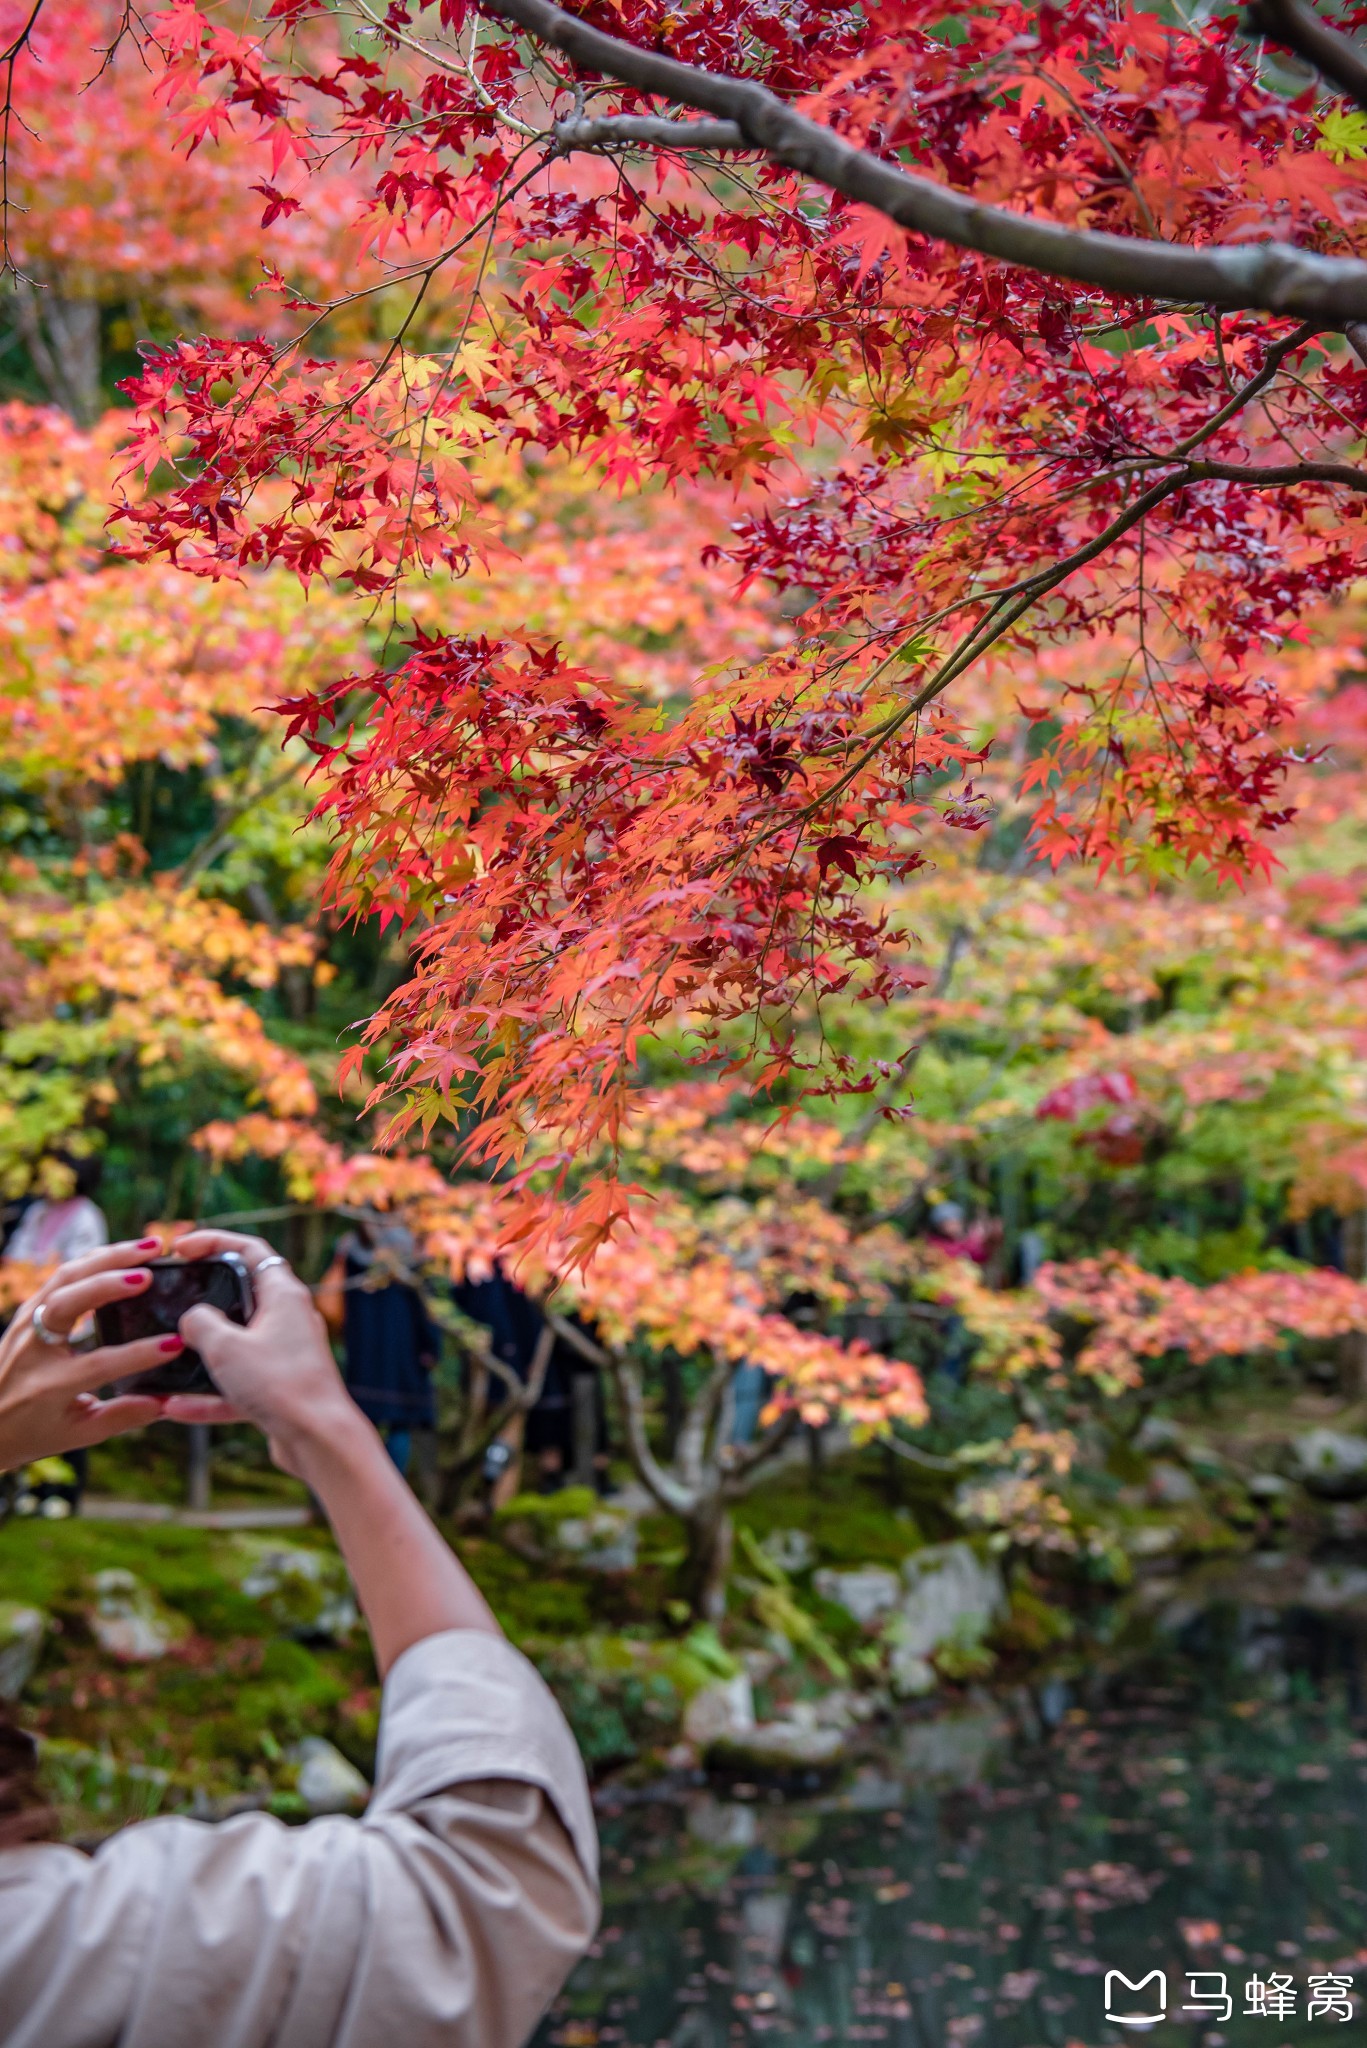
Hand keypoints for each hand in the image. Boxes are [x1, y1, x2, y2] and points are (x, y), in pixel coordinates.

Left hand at [0, 1238, 182, 1471]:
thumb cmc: (27, 1434)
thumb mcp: (76, 1435)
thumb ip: (122, 1416)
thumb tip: (167, 1401)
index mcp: (47, 1386)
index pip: (101, 1364)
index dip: (140, 1354)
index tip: (175, 1344)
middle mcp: (32, 1349)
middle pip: (71, 1300)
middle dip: (112, 1280)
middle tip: (152, 1268)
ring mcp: (25, 1325)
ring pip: (64, 1277)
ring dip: (106, 1257)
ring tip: (147, 1247)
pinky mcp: (25, 1312)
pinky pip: (59, 1277)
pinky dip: (92, 1262)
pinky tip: (119, 1255)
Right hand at [165, 1229, 361, 1476]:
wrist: (320, 1441)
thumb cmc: (281, 1385)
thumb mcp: (227, 1347)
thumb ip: (200, 1323)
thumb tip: (192, 1319)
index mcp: (284, 1294)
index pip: (250, 1250)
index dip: (214, 1241)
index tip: (181, 1247)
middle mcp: (289, 1319)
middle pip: (243, 1294)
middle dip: (205, 1297)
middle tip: (172, 1298)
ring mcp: (286, 1354)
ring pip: (237, 1343)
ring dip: (202, 1352)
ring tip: (165, 1354)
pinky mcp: (280, 1389)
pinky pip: (237, 1384)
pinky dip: (208, 1394)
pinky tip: (174, 1407)